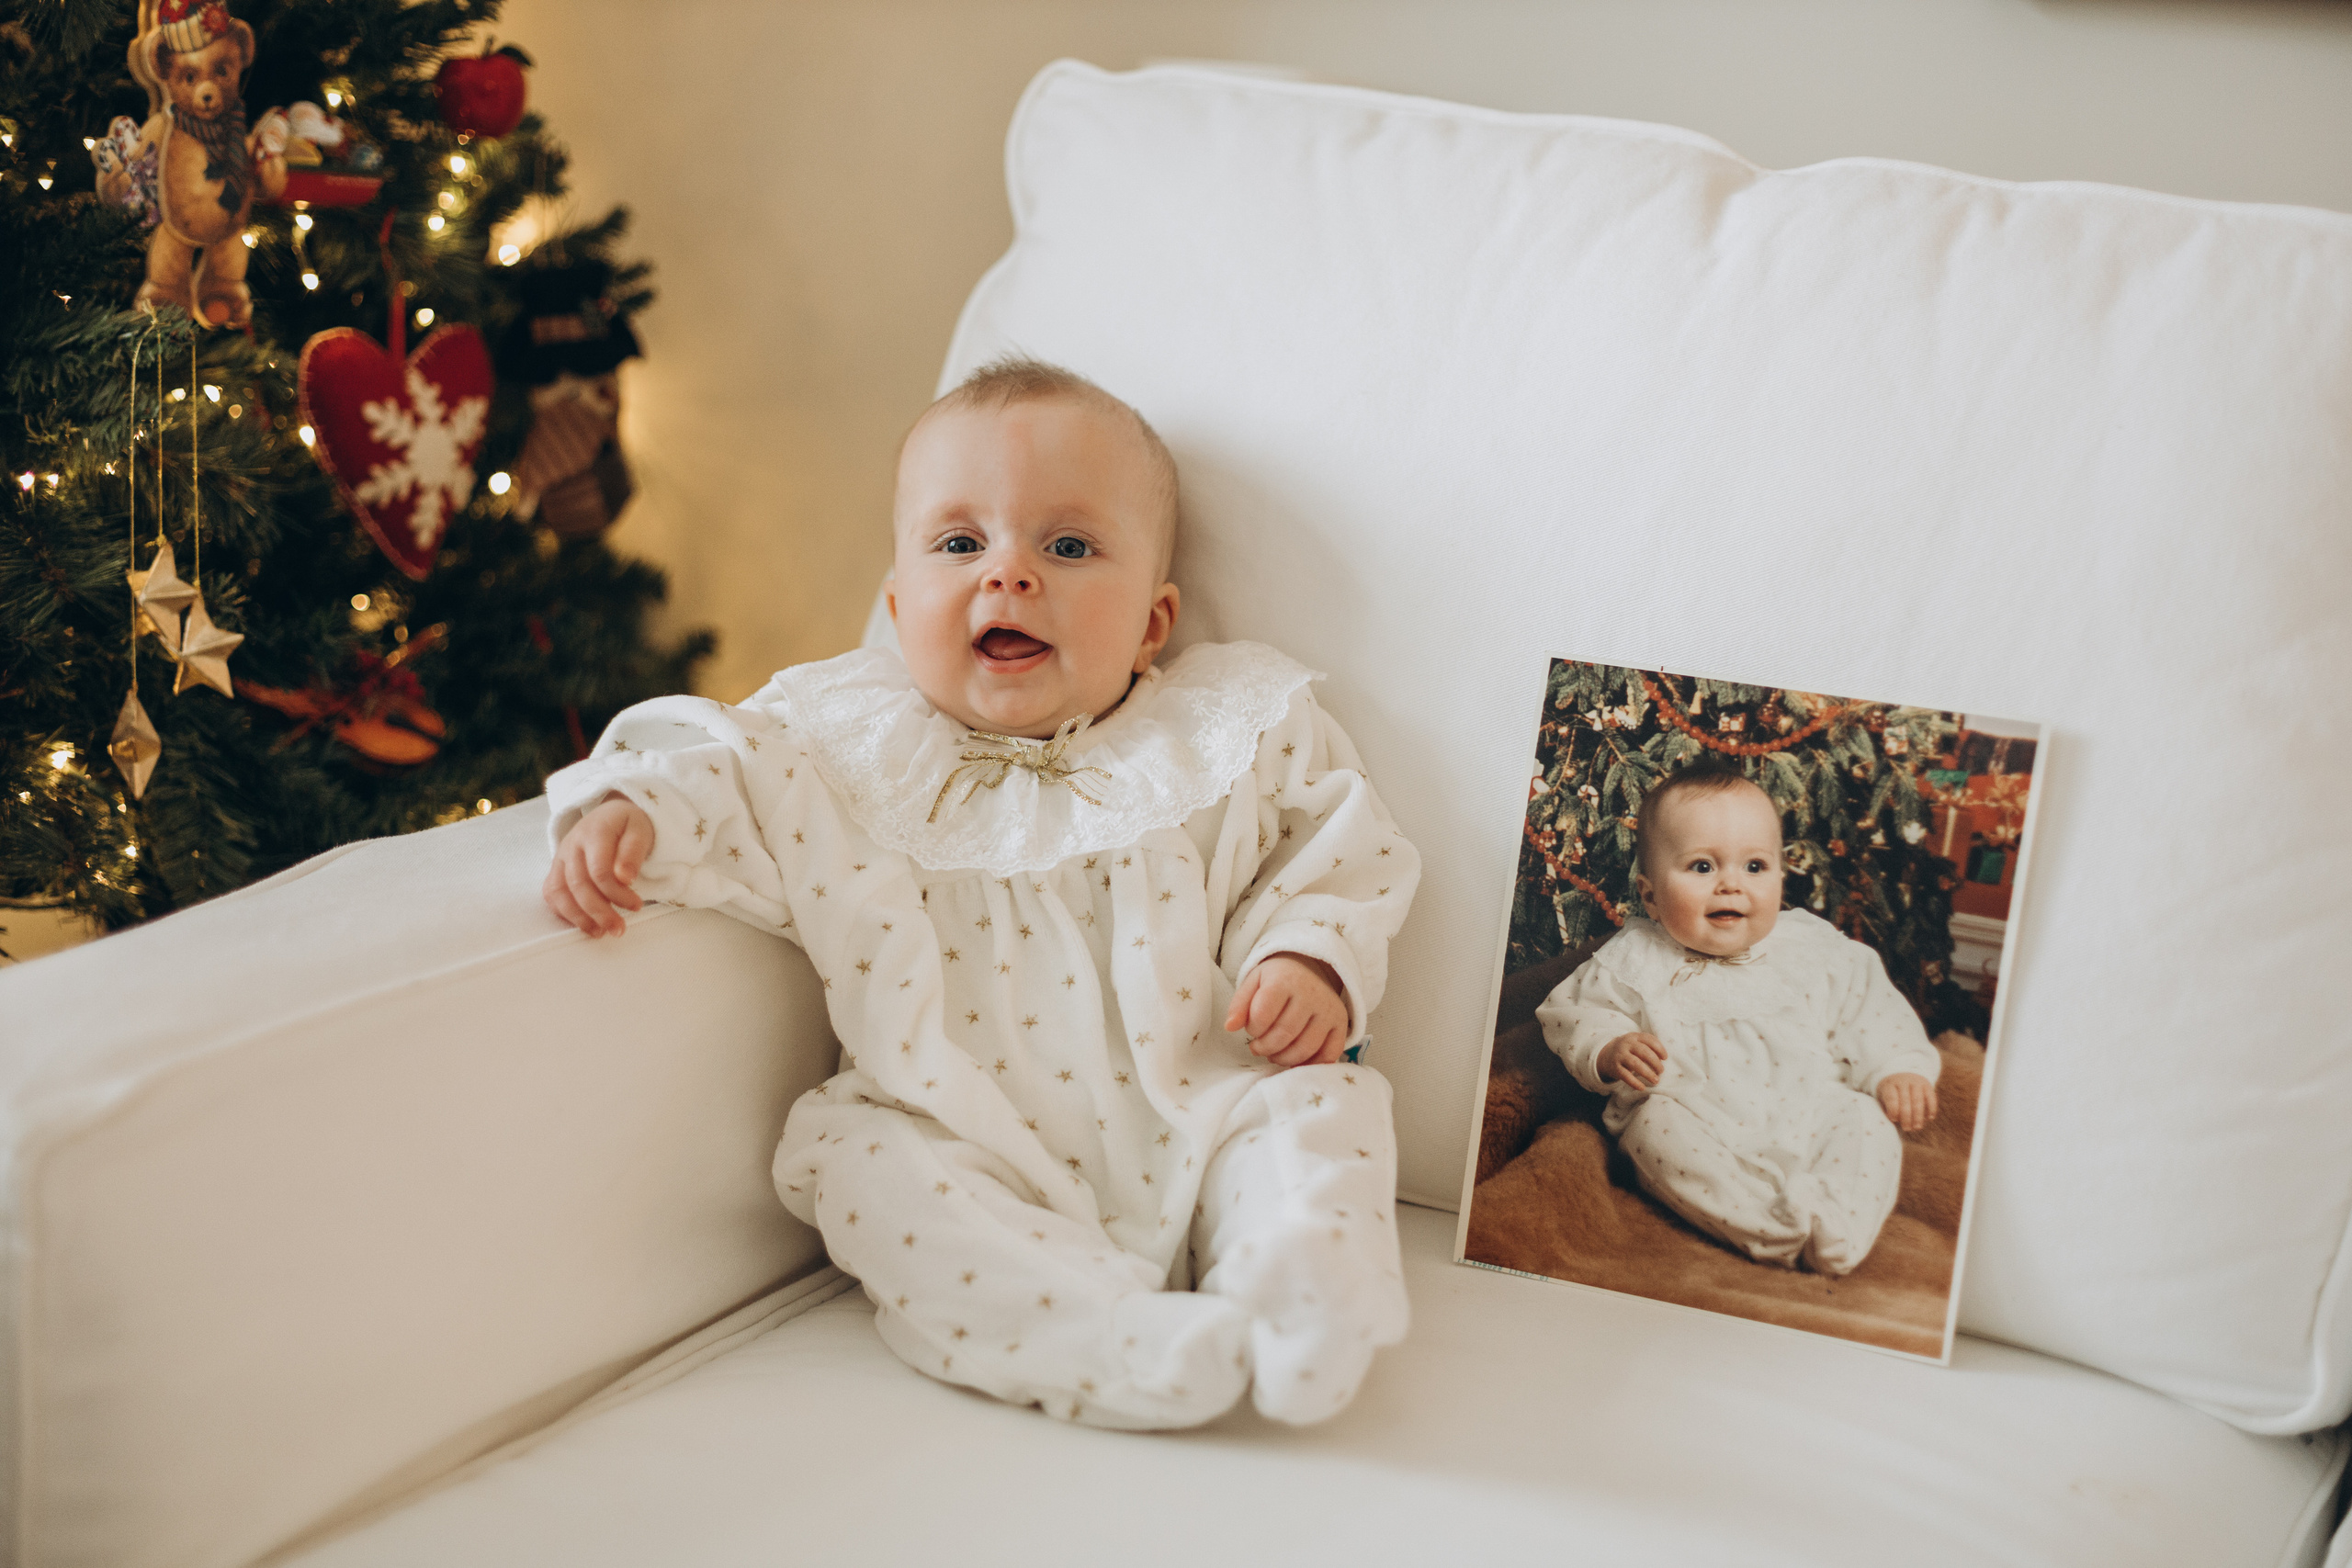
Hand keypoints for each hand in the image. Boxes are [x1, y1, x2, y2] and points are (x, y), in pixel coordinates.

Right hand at [542, 794, 652, 936]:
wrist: (609, 814)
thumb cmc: (627, 825)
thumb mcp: (639, 830)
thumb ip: (633, 852)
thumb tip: (625, 878)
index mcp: (594, 832)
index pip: (599, 870)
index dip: (617, 893)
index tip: (637, 905)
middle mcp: (572, 845)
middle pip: (579, 885)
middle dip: (599, 912)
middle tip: (619, 929)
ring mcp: (560, 857)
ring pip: (559, 892)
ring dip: (579, 917)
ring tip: (600, 932)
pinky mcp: (556, 868)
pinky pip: (551, 893)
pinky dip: (564, 912)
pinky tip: (584, 923)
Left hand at [1225, 953, 1347, 1068]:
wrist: (1309, 967)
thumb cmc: (1276, 979)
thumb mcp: (1252, 982)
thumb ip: (1239, 1004)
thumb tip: (1230, 1027)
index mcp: (1284, 980)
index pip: (1263, 1014)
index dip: (1253, 1028)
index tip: (1251, 1028)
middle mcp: (1311, 994)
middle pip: (1285, 1034)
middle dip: (1266, 1048)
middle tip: (1258, 1048)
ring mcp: (1329, 1009)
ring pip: (1306, 1047)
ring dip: (1284, 1059)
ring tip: (1274, 1054)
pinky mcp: (1341, 1023)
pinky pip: (1329, 1054)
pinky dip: (1311, 1064)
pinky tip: (1296, 1060)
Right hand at [1597, 1031, 1667, 1089]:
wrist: (1606, 1055)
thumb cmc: (1629, 1050)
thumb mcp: (1636, 1042)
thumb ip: (1649, 1046)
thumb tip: (1662, 1059)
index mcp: (1634, 1037)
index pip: (1649, 1040)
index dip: (1659, 1049)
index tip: (1665, 1058)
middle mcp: (1626, 1045)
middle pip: (1644, 1052)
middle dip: (1655, 1062)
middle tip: (1661, 1071)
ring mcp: (1620, 1056)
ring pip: (1635, 1064)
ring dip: (1648, 1073)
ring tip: (1656, 1080)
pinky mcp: (1615, 1068)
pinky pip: (1626, 1076)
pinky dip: (1635, 1083)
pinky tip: (1642, 1087)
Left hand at [1877, 1072, 1938, 1132]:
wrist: (1902, 1073)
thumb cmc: (1891, 1091)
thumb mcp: (1883, 1096)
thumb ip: (1886, 1108)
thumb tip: (1894, 1120)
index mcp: (1889, 1085)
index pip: (1891, 1097)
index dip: (1893, 1110)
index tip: (1894, 1120)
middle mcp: (1903, 1082)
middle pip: (1905, 1100)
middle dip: (1906, 1117)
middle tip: (1907, 1129)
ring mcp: (1916, 1082)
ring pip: (1918, 1100)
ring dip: (1918, 1116)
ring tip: (1917, 1127)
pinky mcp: (1927, 1084)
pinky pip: (1930, 1097)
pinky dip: (1931, 1108)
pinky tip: (1930, 1118)